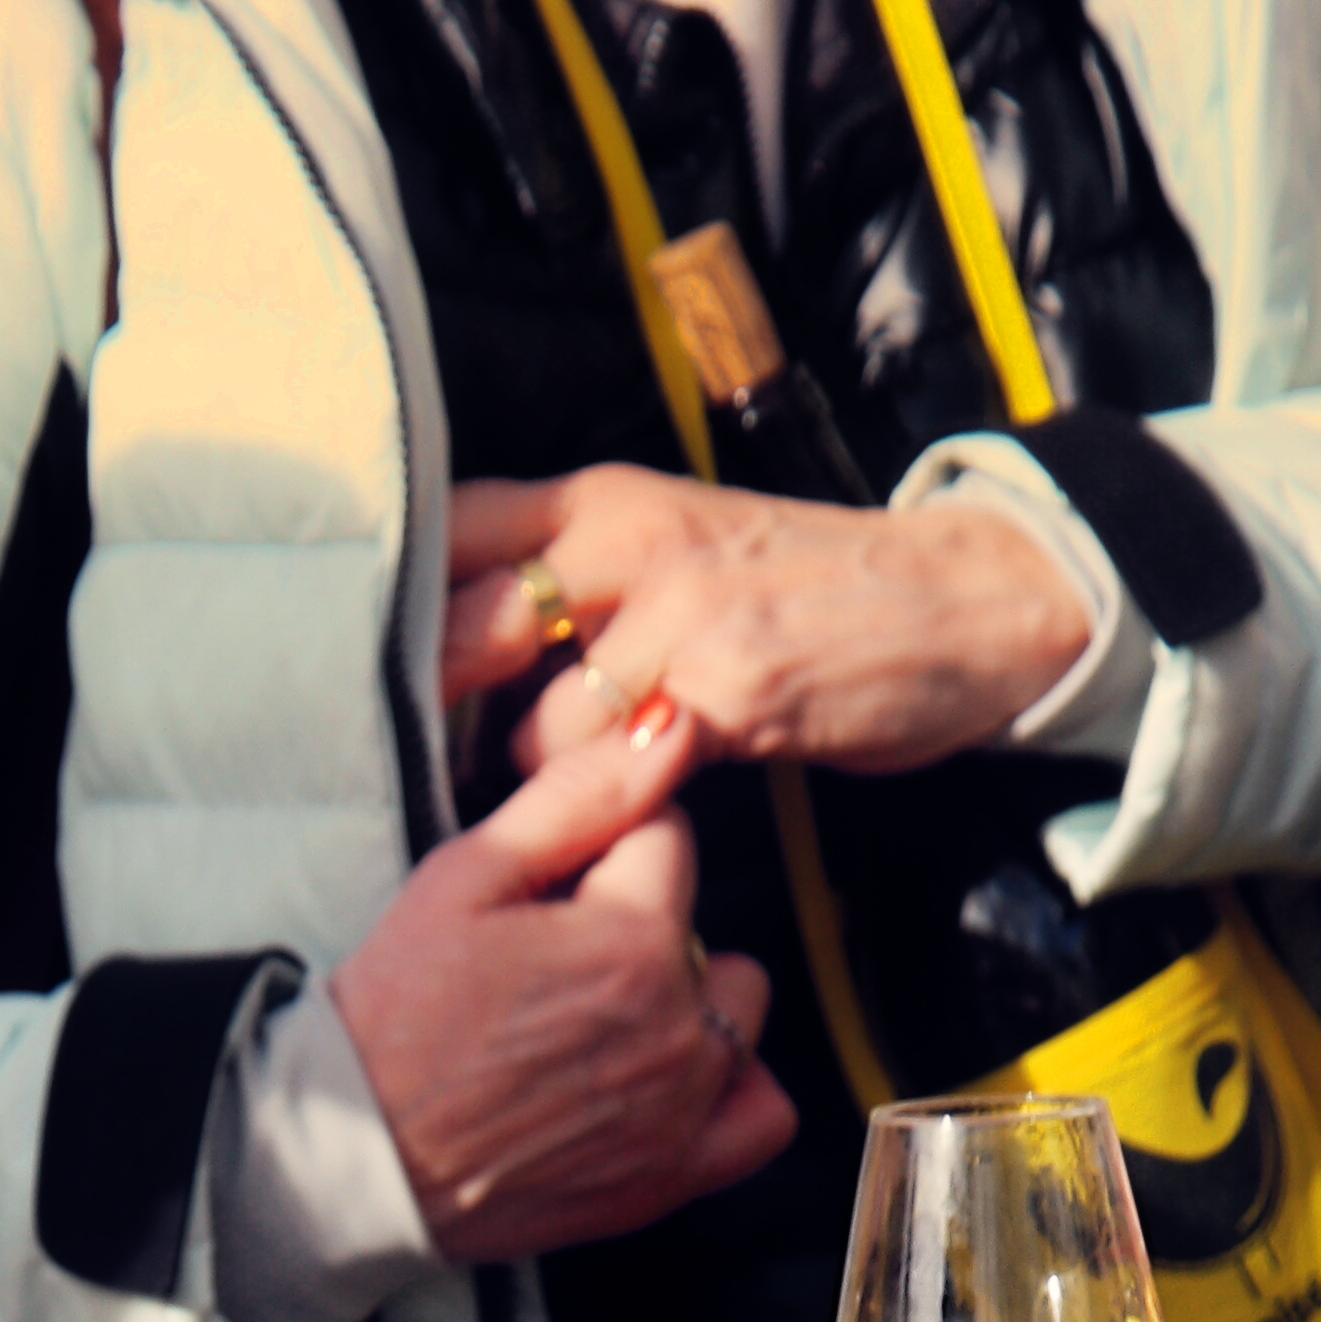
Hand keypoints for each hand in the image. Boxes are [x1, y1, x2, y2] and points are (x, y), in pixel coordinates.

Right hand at [333, 703, 795, 1262]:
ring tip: (605, 1022)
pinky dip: (732, 1092)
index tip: (552, 891)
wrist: (358, 1153)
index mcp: (629, 939)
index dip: (603, 852)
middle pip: (707, 928)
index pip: (667, 840)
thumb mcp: (465, 877)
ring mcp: (680, 1107)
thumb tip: (668, 727)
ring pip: (739, 1012)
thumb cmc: (394, 1016)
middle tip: (561, 967)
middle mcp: (673, 1025)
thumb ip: (576, 798)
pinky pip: (762, 1117)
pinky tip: (668, 1079)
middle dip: (648, 929)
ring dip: (692, 1006)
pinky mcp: (672, 1174)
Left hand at [441, 468, 1089, 775]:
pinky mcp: (730, 689)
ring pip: (539, 723)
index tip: (355, 671)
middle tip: (412, 772)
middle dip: (431, 712)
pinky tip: (619, 821)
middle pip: (467, 621)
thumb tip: (468, 659)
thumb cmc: (811, 595)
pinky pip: (620, 770)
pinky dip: (605, 808)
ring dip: (534, 786)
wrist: (966, 600)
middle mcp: (631, 539)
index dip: (392, 604)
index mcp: (605, 501)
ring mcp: (682, 612)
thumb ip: (582, 590)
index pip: (452, 527)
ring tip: (544, 815)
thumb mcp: (682, 554)